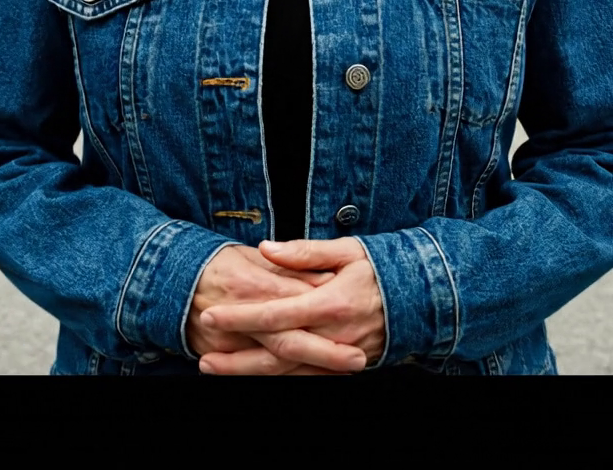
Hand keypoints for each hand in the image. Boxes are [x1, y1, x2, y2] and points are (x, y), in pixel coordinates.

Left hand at [197, 238, 384, 374]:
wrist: (422, 296)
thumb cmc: (380, 267)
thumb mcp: (346, 250)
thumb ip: (304, 252)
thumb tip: (266, 248)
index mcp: (330, 303)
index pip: (276, 313)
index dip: (241, 317)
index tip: (210, 314)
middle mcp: (333, 335)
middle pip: (277, 354)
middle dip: (237, 360)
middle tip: (203, 360)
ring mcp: (339, 355)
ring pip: (289, 372)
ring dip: (251, 373)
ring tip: (218, 369)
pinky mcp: (344, 364)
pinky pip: (306, 375)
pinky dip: (278, 378)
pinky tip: (254, 375)